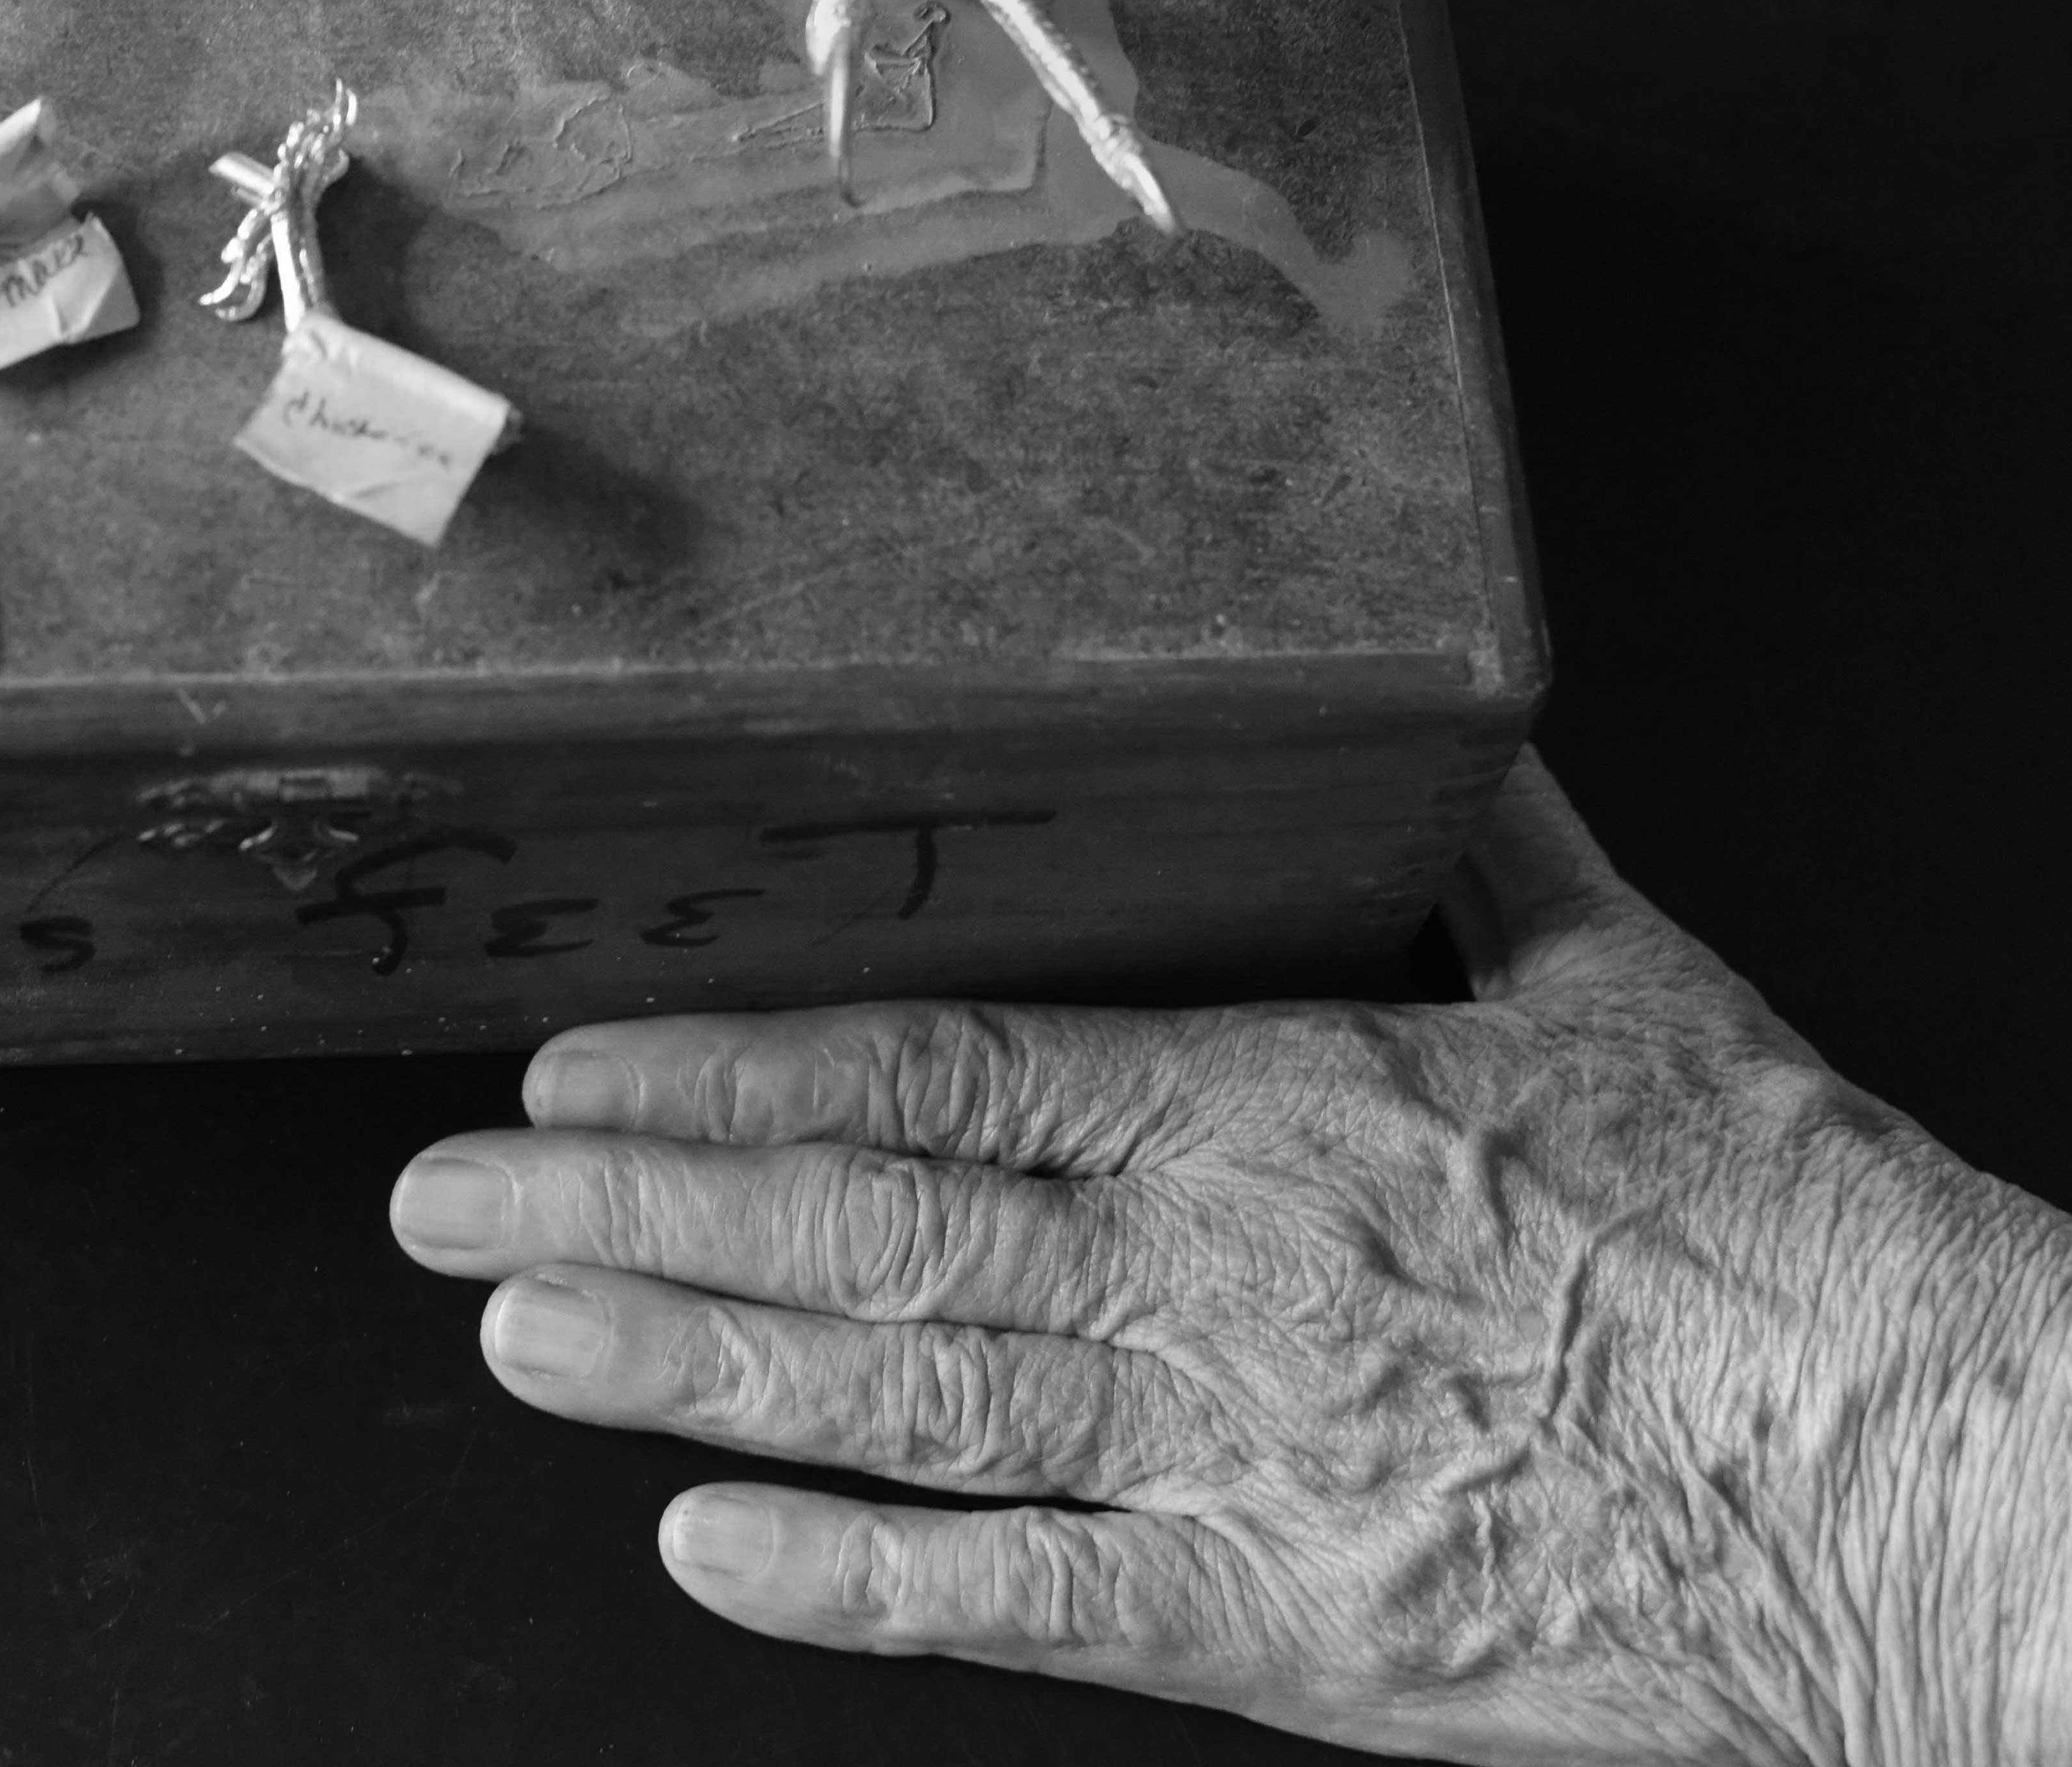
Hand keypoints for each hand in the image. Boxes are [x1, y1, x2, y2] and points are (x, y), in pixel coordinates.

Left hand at [390, 755, 2071, 1761]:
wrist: (1945, 1474)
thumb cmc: (1790, 1232)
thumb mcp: (1631, 996)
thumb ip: (1497, 864)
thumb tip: (1458, 736)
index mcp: (1268, 1106)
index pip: (932, 1071)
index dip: (731, 1071)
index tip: (575, 1056)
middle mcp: (1209, 1271)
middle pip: (860, 1231)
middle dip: (628, 1209)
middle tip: (438, 1196)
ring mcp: (1236, 1451)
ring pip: (897, 1397)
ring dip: (682, 1364)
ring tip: (513, 1325)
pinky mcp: (1288, 1623)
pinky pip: (1030, 1600)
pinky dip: (855, 1577)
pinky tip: (703, 1540)